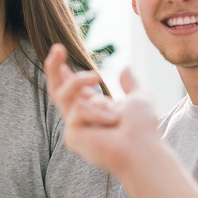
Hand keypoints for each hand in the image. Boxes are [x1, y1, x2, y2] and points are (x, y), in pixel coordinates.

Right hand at [44, 44, 164, 177]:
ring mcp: (75, 127)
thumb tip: (125, 67)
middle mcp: (82, 117)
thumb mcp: (139, 98)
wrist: (143, 149)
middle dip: (53, 68)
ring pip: (62, 94)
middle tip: (58, 48)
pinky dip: (96, 111)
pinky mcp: (72, 136)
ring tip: (96, 75)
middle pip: (57, 90)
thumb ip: (130, 84)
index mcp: (95, 108)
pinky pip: (77, 110)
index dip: (64, 72)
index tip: (60, 52)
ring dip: (78, 81)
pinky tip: (110, 121)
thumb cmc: (143, 128)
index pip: (73, 88)